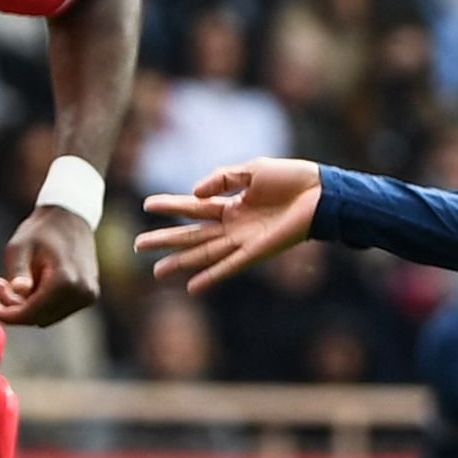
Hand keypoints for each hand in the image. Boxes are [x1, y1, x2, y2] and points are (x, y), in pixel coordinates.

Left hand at [0, 206, 99, 325]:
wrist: (71, 217)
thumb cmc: (41, 230)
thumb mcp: (20, 247)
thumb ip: (18, 272)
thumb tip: (20, 293)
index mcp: (66, 281)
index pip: (32, 312)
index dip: (8, 315)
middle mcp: (82, 293)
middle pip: (40, 318)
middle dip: (16, 308)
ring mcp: (88, 296)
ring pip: (48, 317)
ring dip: (28, 307)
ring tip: (13, 282)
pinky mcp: (88, 295)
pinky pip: (58, 310)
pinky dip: (41, 304)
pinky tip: (32, 284)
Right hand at [140, 160, 323, 293]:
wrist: (320, 192)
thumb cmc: (290, 178)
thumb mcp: (251, 170)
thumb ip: (221, 179)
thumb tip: (194, 192)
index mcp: (232, 203)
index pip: (193, 206)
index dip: (171, 205)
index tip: (146, 205)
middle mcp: (233, 225)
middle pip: (192, 234)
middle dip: (165, 240)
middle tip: (138, 246)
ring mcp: (243, 240)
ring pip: (204, 252)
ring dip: (180, 262)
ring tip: (156, 271)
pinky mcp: (257, 252)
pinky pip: (230, 266)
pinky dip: (211, 276)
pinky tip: (193, 286)